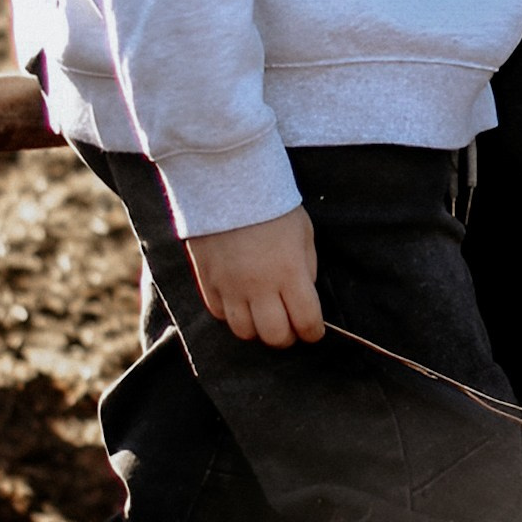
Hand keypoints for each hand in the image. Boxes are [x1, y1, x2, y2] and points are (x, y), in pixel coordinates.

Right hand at [187, 205, 323, 345]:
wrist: (228, 184)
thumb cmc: (272, 206)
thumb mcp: (303, 234)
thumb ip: (305, 269)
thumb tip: (304, 294)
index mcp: (289, 274)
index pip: (306, 321)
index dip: (313, 332)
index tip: (313, 330)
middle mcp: (259, 287)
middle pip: (274, 336)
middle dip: (287, 336)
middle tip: (290, 327)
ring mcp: (230, 287)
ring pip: (244, 332)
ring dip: (258, 329)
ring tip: (263, 316)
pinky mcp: (208, 282)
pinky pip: (219, 314)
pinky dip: (232, 314)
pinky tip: (240, 301)